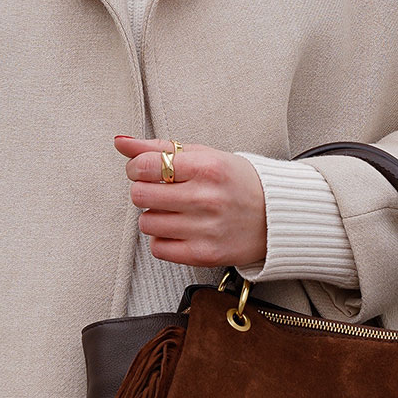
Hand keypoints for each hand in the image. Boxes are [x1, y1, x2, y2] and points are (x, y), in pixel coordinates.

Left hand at [115, 136, 267, 268]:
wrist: (277, 217)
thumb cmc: (238, 182)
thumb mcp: (205, 155)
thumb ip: (160, 148)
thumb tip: (121, 142)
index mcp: (207, 167)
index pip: (145, 166)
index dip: (136, 167)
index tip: (145, 170)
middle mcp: (206, 198)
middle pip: (140, 194)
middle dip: (144, 190)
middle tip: (162, 190)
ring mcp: (205, 229)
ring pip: (146, 222)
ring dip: (154, 215)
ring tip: (175, 211)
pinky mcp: (204, 254)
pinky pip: (158, 248)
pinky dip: (163, 239)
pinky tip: (180, 229)